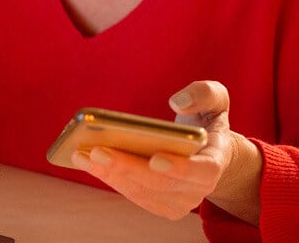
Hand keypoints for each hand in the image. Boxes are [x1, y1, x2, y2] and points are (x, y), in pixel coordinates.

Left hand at [71, 81, 261, 223]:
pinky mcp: (161, 205)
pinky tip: (88, 162)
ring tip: (82, 154)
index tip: (155, 158)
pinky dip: (110, 179)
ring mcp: (180, 202)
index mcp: (215, 161)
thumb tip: (177, 102)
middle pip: (161, 184)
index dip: (180, 168)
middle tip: (97, 150)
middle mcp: (199, 189)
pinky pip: (133, 195)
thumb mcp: (215, 99)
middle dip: (127, 167)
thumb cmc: (207, 121)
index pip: (202, 171)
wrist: (207, 151)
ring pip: (142, 192)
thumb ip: (204, 93)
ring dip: (111, 175)